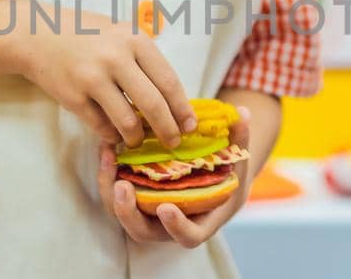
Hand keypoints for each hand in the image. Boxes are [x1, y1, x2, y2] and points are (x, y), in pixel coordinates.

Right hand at [17, 8, 194, 146]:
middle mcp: (116, 58)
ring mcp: (93, 79)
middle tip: (173, 142)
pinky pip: (101, 127)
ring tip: (138, 140)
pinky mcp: (74, 97)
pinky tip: (114, 134)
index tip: (190, 125)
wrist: (38, 33)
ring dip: (137, 138)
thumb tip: (172, 97)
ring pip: (127, 122)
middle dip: (168, 129)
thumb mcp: (121, 32)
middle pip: (153, 105)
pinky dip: (112, 136)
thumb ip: (145, 58)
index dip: (182, 108)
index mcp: (134, 40)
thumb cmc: (86, 33)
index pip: (168, 81)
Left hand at [98, 107, 252, 247]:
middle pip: (143, 231)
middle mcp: (171, 225)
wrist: (211, 182)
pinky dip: (108, 175)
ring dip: (111, 190)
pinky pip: (116, 196)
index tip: (166, 208)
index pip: (187, 236)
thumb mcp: (238, 161)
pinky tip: (107, 148)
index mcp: (200, 222)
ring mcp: (150, 215)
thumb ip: (240, 140)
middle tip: (122, 186)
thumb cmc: (228, 176)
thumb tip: (243, 113)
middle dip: (129, 212)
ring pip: (124, 214)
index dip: (176, 226)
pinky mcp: (135, 201)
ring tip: (108, 158)